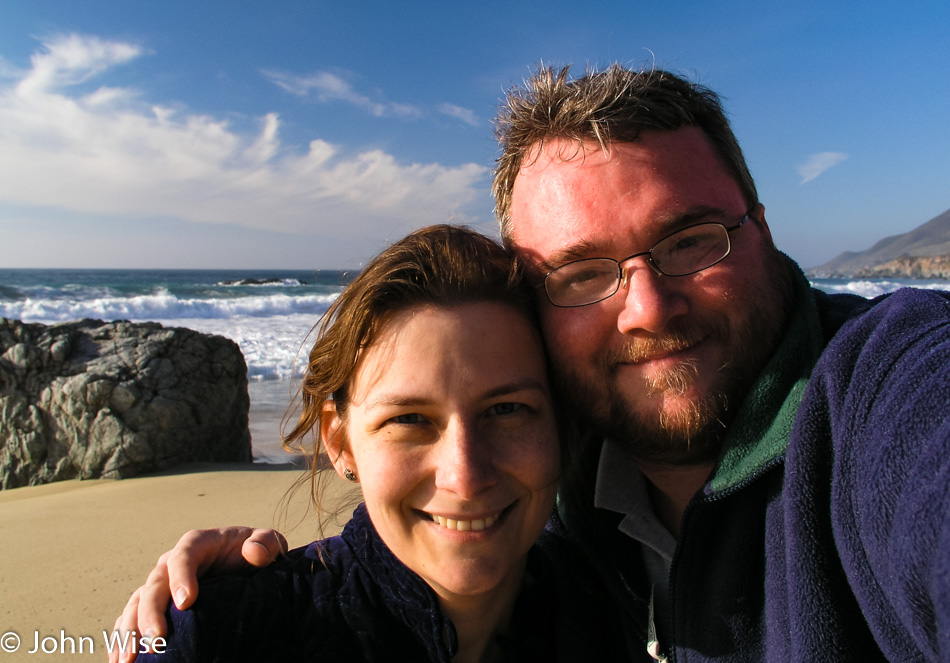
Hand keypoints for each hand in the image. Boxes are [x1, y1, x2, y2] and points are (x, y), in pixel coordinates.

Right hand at [108, 527, 286, 662]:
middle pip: (155, 583)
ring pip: (137, 603)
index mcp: (197, 544)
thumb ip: (265, 542)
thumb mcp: (268, 542)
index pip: (183, 556)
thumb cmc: (257, 553)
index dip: (181, 577)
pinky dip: (123, 637)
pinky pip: (132, 618)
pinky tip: (119, 659)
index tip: (186, 603)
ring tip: (128, 658)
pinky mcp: (156, 604)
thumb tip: (252, 552)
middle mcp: (172, 562)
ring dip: (129, 630)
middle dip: (150, 612)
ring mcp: (161, 584)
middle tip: (155, 639)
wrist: (247, 565)